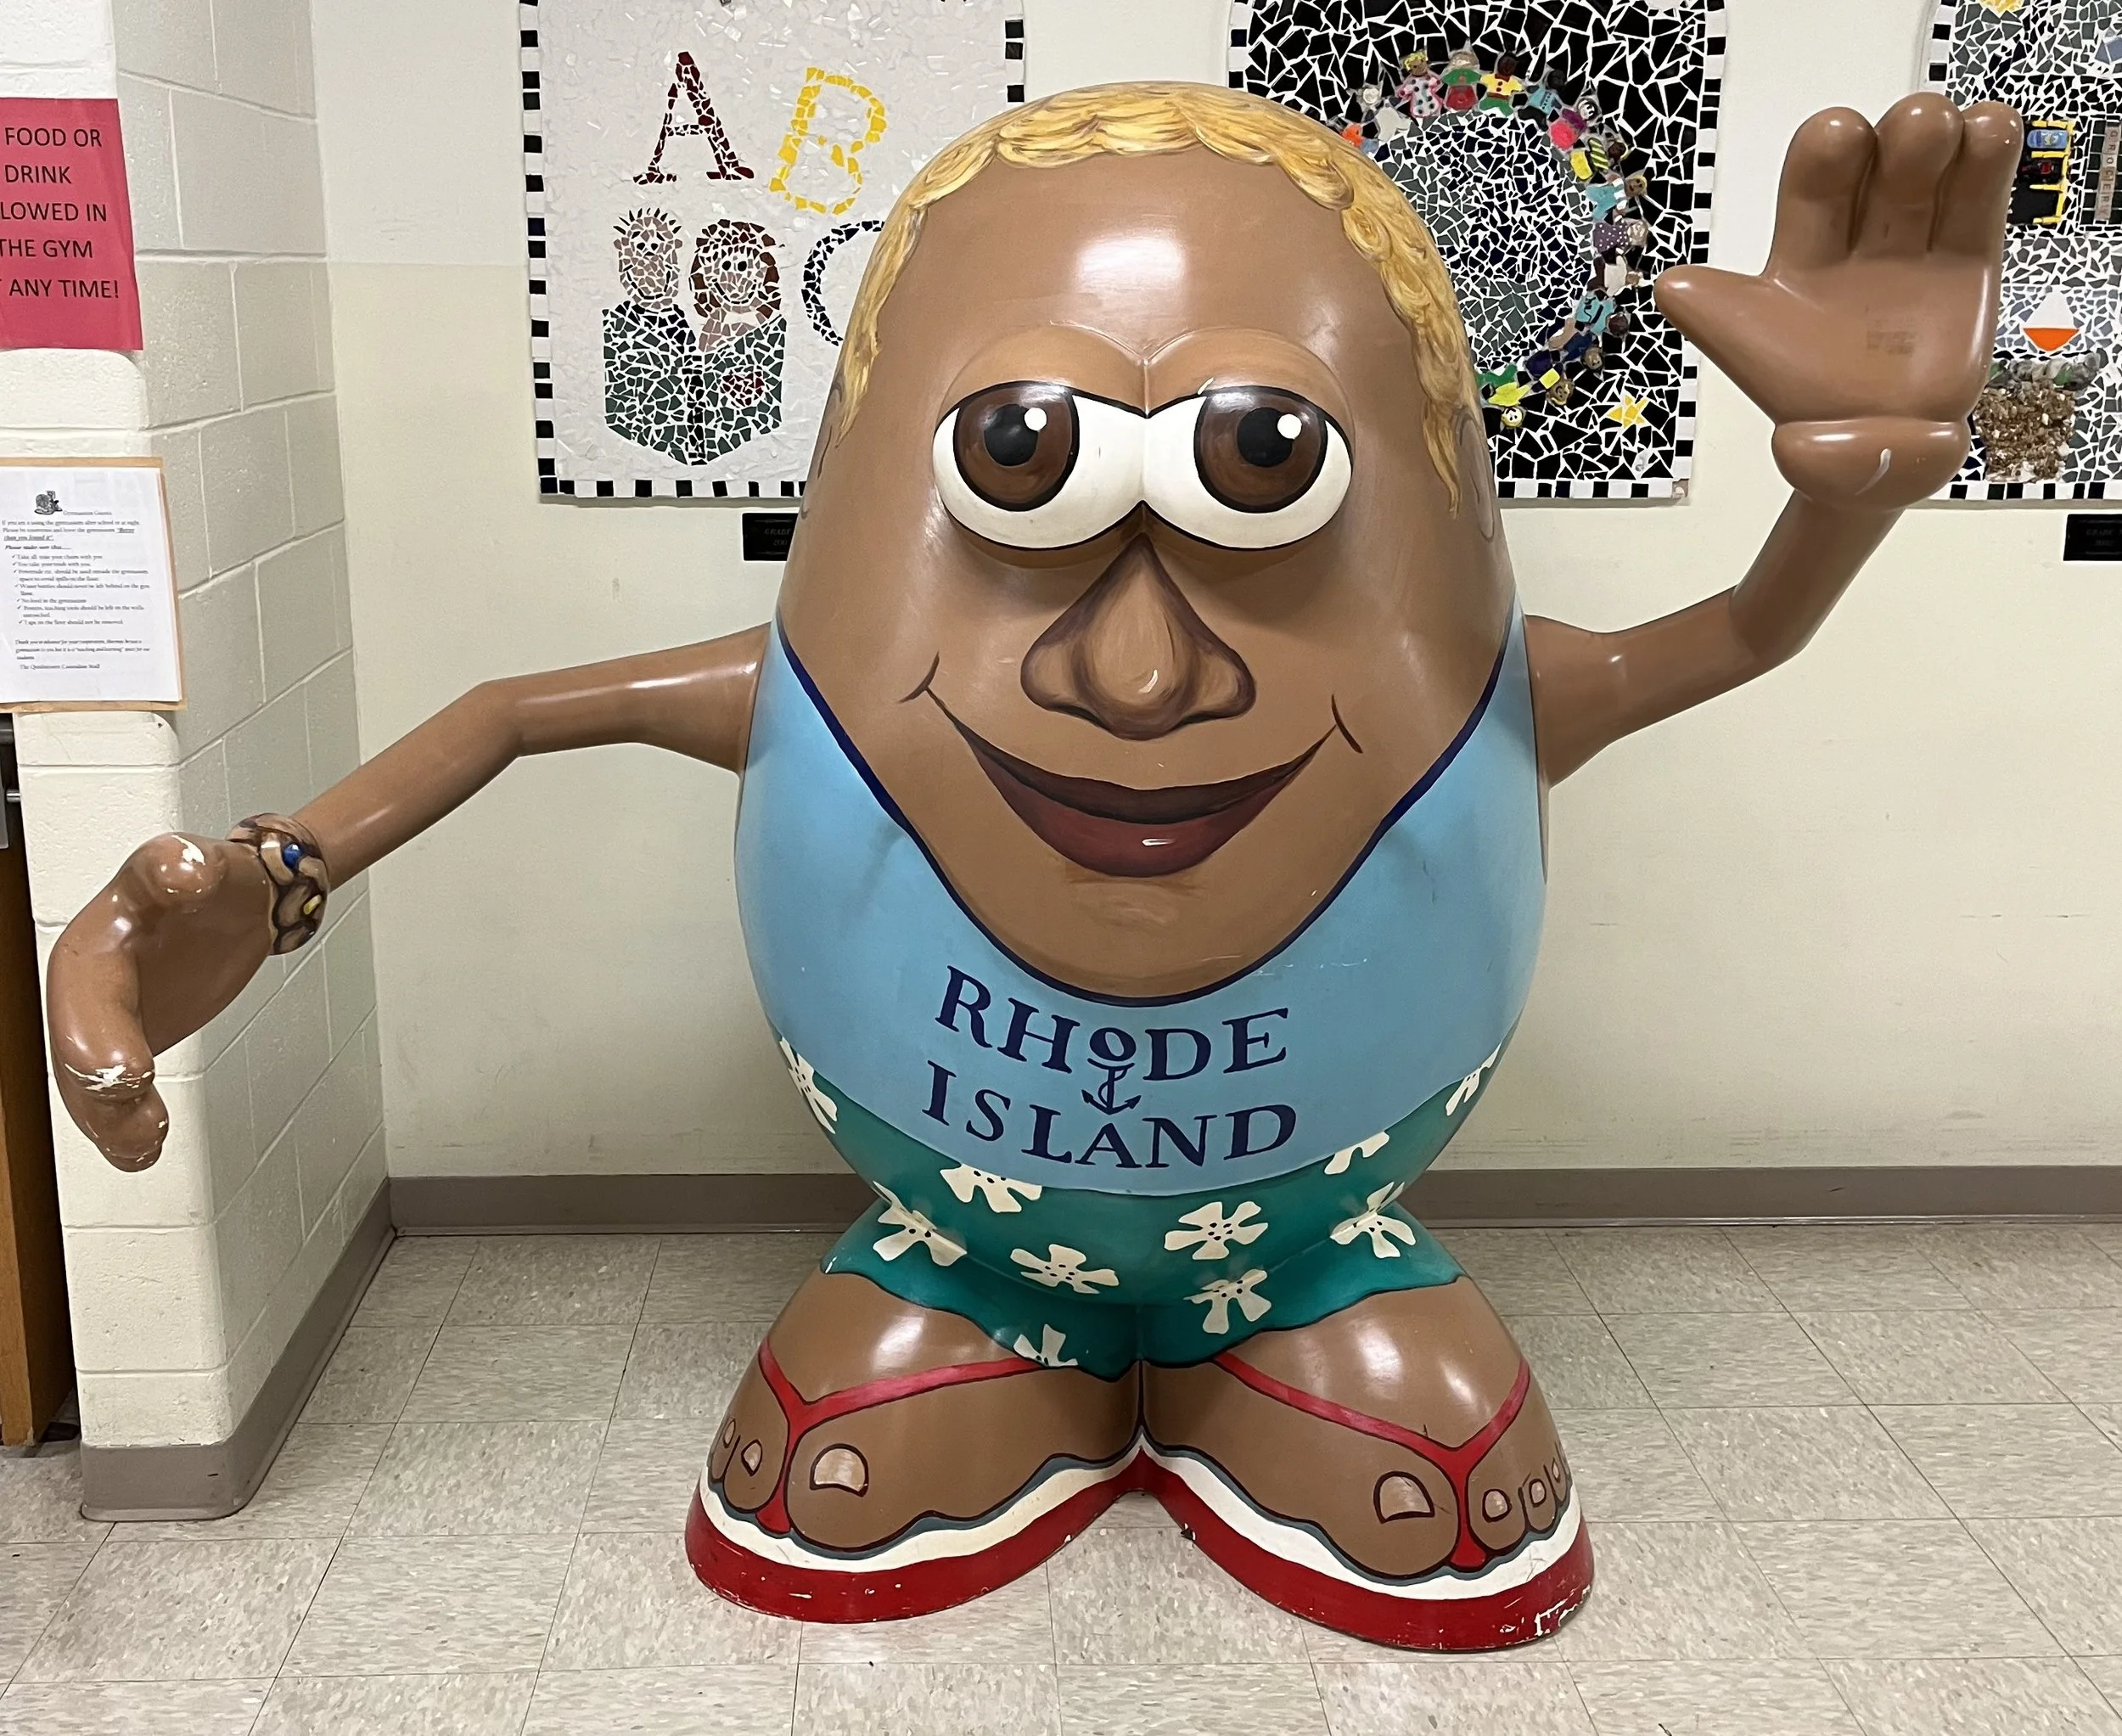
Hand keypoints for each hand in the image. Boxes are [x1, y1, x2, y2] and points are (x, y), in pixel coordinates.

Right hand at [47, 835, 274, 1169]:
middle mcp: (88, 983)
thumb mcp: (201, 863)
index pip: (84, 993)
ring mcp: (105, 1017)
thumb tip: (182, 871)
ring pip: (85, 1079)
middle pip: (75, 1044)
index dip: (97, 1036)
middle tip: (140, 1117)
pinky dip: (122, 1126)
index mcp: (96, 939)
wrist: (237, 902)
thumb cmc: (210, 880)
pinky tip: (140, 1150)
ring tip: (144, 1143)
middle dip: (99, 1090)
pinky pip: (111, 1092)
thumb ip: (186, 866)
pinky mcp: (127, 1043)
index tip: (133, 1071)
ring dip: (109, 1120)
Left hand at [1655, 94, 2020, 509]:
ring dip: (1949, 135)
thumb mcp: (1749, 352)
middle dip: (1901, 133)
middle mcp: (1860, 237)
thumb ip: (1716, 318)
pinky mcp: (1967, 262)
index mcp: (1803, 249)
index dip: (1826, 149)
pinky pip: (1980, 203)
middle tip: (1917, 129)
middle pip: (1882, 162)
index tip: (1840, 136)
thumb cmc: (1803, 395)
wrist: (1868, 451)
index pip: (1814, 180)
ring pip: (1938, 171)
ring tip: (1959, 129)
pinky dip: (1992, 156)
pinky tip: (1994, 130)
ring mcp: (1916, 246)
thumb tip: (1672, 285)